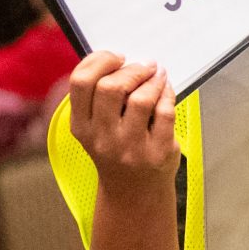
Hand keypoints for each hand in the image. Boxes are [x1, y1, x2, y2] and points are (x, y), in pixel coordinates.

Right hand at [67, 51, 177, 194]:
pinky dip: (168, 95)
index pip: (80, 82)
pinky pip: (165, 112)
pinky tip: (166, 91)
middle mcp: (102, 137)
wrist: (134, 192)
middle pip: (110, 87)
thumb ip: (98, 98)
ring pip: (142, 98)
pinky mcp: (157, 152)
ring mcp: (130, 147)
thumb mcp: (95, 128)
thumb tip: (120, 60)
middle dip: (132, 69)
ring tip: (158, 75)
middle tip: (144, 66)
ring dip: (153, 80)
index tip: (116, 56)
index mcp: (81, 126)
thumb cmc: (117, 150)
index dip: (100, 61)